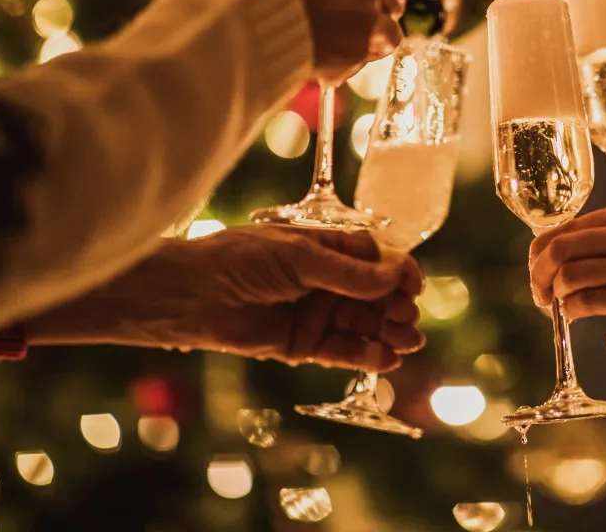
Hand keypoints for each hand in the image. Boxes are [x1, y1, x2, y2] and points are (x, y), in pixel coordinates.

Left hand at [27, 227, 424, 371]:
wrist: (191, 295)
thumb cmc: (240, 260)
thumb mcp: (300, 258)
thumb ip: (347, 273)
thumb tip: (393, 277)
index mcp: (325, 248)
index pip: (374, 258)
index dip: (397, 271)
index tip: (414, 284)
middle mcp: (325, 280)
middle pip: (375, 294)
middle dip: (396, 306)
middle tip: (408, 317)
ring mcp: (315, 312)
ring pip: (363, 324)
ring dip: (388, 332)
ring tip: (408, 342)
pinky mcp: (302, 344)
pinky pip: (342, 350)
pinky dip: (366, 355)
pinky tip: (385, 358)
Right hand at [264, 0, 410, 81]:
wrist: (250, 24)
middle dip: (374, 4)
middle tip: (349, 14)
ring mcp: (370, 14)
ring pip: (390, 26)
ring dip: (373, 34)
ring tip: (344, 43)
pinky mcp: (363, 46)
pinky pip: (374, 53)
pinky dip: (360, 58)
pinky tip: (335, 62)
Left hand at [528, 195, 605, 338]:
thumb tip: (579, 250)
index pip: (568, 226)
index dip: (544, 251)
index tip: (542, 270)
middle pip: (557, 246)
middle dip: (537, 272)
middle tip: (539, 292)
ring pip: (566, 274)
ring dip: (552, 295)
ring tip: (557, 307)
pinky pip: (586, 302)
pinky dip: (571, 311)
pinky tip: (576, 316)